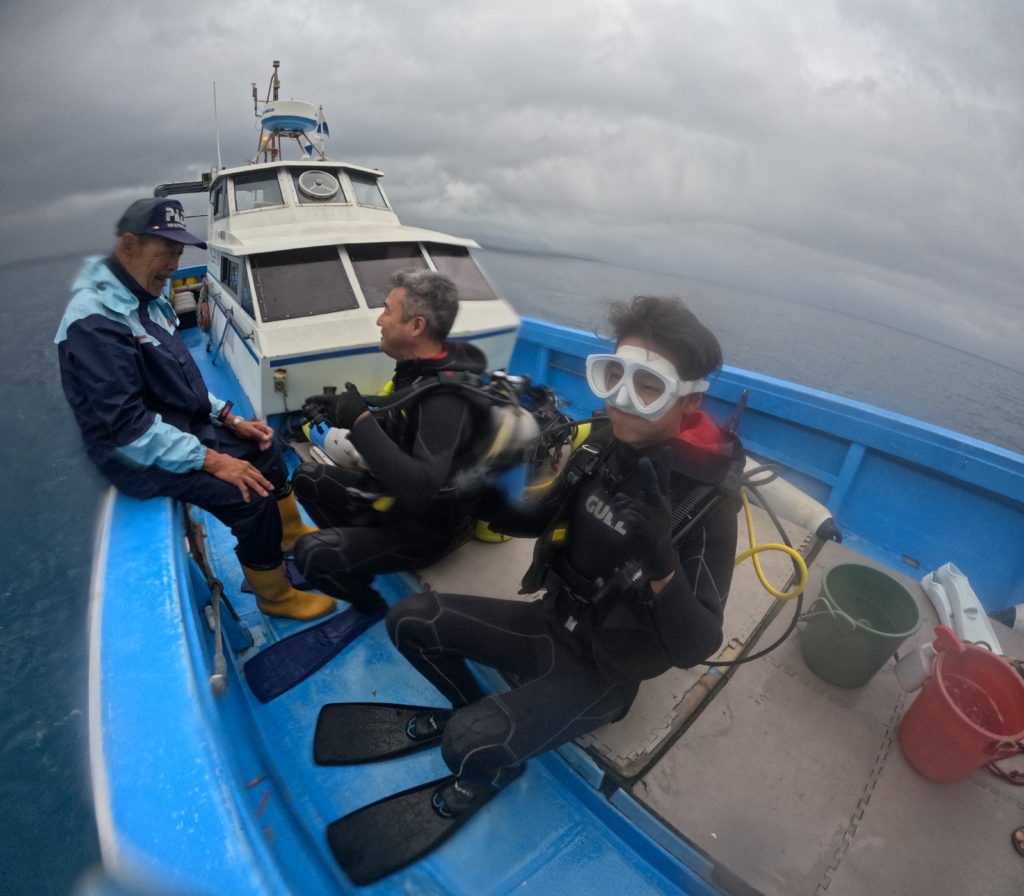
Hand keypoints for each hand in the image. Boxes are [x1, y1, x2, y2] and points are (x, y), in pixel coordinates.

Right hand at [202, 449, 272, 501]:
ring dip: (260, 489)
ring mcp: (242, 474)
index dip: (262, 478)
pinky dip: (247, 495)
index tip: (265, 481)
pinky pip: (244, 489)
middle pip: (259, 477)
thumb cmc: (223, 460)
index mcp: (246, 464)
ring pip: (254, 483)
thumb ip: (240, 465)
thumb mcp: (235, 461)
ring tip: (265, 495)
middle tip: (272, 488)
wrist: (216, 461)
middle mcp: (246, 469)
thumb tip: (240, 466)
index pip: (257, 472)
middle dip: (266, 483)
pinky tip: (248, 500)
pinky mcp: (237, 479)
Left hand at [231, 416, 273, 450]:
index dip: (270, 437)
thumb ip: (259, 434)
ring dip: (265, 444)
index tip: (266, 441)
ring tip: (262, 449)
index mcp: (262, 426)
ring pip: (265, 439)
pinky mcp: (256, 436)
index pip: (270, 431)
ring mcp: (259, 433)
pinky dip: (261, 444)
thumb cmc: (243, 427)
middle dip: (268, 442)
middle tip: (265, 448)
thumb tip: (267, 438)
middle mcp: (261, 429)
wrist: (236, 427)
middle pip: (268, 436)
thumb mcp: (251, 430)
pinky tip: (261, 448)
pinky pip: (261, 441)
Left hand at [303, 383, 368, 429]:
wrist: (359, 418)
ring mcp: (331, 417)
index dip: (310, 399)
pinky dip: (322, 425)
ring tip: (307, 421)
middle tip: (304, 410)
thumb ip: (349, 387)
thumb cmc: (356, 404)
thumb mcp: (354, 392)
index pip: (317, 399)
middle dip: (308, 410)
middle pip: (315, 410)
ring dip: (311, 419)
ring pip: (318, 418)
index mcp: (331, 400)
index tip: (305, 400)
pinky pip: (326, 424)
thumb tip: (347, 383)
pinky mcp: (335, 424)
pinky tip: (320, 426)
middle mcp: (329, 408)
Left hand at [610, 453, 676, 581]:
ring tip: (619, 506)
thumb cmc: (653, 532)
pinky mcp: (648, 532)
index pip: (665, 481)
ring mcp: (656, 521)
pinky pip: (635, 519)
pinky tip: (623, 516)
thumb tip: (622, 496)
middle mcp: (661, 509)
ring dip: (625, 503)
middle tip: (644, 460)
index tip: (667, 448)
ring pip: (637, 505)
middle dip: (649, 474)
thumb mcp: (650, 515)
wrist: (660, 558)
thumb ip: (638, 502)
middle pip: (653, 489)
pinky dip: (627, 515)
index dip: (665, 465)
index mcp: (663, 503)